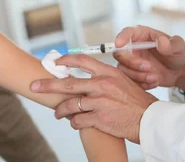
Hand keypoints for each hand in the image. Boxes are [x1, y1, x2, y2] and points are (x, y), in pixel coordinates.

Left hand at [30, 54, 157, 143]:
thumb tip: (87, 78)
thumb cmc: (137, 102)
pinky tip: (75, 123)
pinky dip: (74, 122)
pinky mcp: (100, 119)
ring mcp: (100, 102)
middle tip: (34, 86)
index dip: (64, 61)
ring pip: (70, 105)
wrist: (150, 120)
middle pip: (67, 84)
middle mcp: (102, 85)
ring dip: (60, 110)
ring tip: (57, 113)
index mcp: (108, 72)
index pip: (81, 61)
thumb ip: (105, 78)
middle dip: (47, 85)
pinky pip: (78, 121)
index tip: (54, 63)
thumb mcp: (123, 82)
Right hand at [114, 25, 184, 92]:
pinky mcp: (133, 75)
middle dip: (132, 62)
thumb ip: (171, 44)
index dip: (121, 37)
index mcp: (141, 35)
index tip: (119, 44)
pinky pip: (129, 81)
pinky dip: (141, 84)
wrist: (179, 71)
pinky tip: (154, 82)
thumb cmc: (176, 53)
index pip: (127, 32)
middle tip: (149, 67)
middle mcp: (133, 47)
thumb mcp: (178, 46)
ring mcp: (131, 62)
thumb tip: (161, 41)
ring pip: (123, 69)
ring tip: (155, 77)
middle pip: (120, 53)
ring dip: (138, 75)